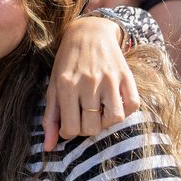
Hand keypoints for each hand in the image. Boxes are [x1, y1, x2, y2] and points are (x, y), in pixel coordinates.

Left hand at [42, 16, 139, 150]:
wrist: (89, 32)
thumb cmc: (67, 63)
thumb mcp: (53, 87)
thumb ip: (50, 118)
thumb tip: (49, 148)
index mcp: (66, 86)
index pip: (71, 129)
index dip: (70, 132)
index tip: (70, 123)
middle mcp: (88, 82)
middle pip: (92, 128)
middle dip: (87, 128)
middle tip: (84, 116)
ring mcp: (109, 78)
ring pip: (113, 119)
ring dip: (106, 121)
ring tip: (99, 111)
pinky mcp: (126, 75)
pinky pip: (132, 105)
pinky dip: (124, 111)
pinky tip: (113, 103)